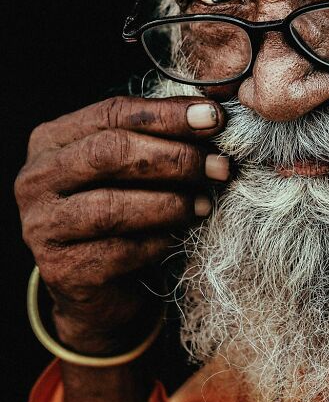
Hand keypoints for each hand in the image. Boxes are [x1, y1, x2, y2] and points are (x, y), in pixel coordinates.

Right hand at [15, 95, 227, 352]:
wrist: (99, 288)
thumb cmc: (122, 212)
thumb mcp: (130, 169)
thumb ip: (157, 138)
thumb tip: (212, 117)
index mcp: (51, 141)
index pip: (112, 113)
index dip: (167, 114)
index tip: (215, 119)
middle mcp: (36, 180)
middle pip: (110, 153)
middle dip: (174, 157)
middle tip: (219, 166)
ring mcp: (42, 226)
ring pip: (113, 206)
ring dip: (171, 202)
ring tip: (205, 203)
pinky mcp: (62, 270)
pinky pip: (121, 250)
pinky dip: (159, 241)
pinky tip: (179, 236)